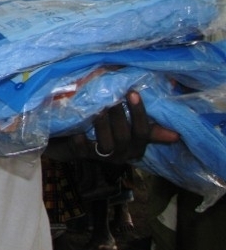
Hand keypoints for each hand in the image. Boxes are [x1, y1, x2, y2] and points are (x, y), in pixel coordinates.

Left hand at [57, 90, 179, 161]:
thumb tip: (177, 135)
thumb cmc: (105, 130)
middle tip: (112, 96)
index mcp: (135, 147)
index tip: (132, 92)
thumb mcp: (128, 128)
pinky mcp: (80, 155)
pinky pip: (81, 149)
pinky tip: (77, 128)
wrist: (72, 143)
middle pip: (124, 137)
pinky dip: (79, 139)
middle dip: (119, 115)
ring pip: (106, 145)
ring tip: (98, 108)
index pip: (143, 133)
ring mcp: (100, 157)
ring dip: (103, 125)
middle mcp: (120, 155)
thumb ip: (149, 127)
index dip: (139, 114)